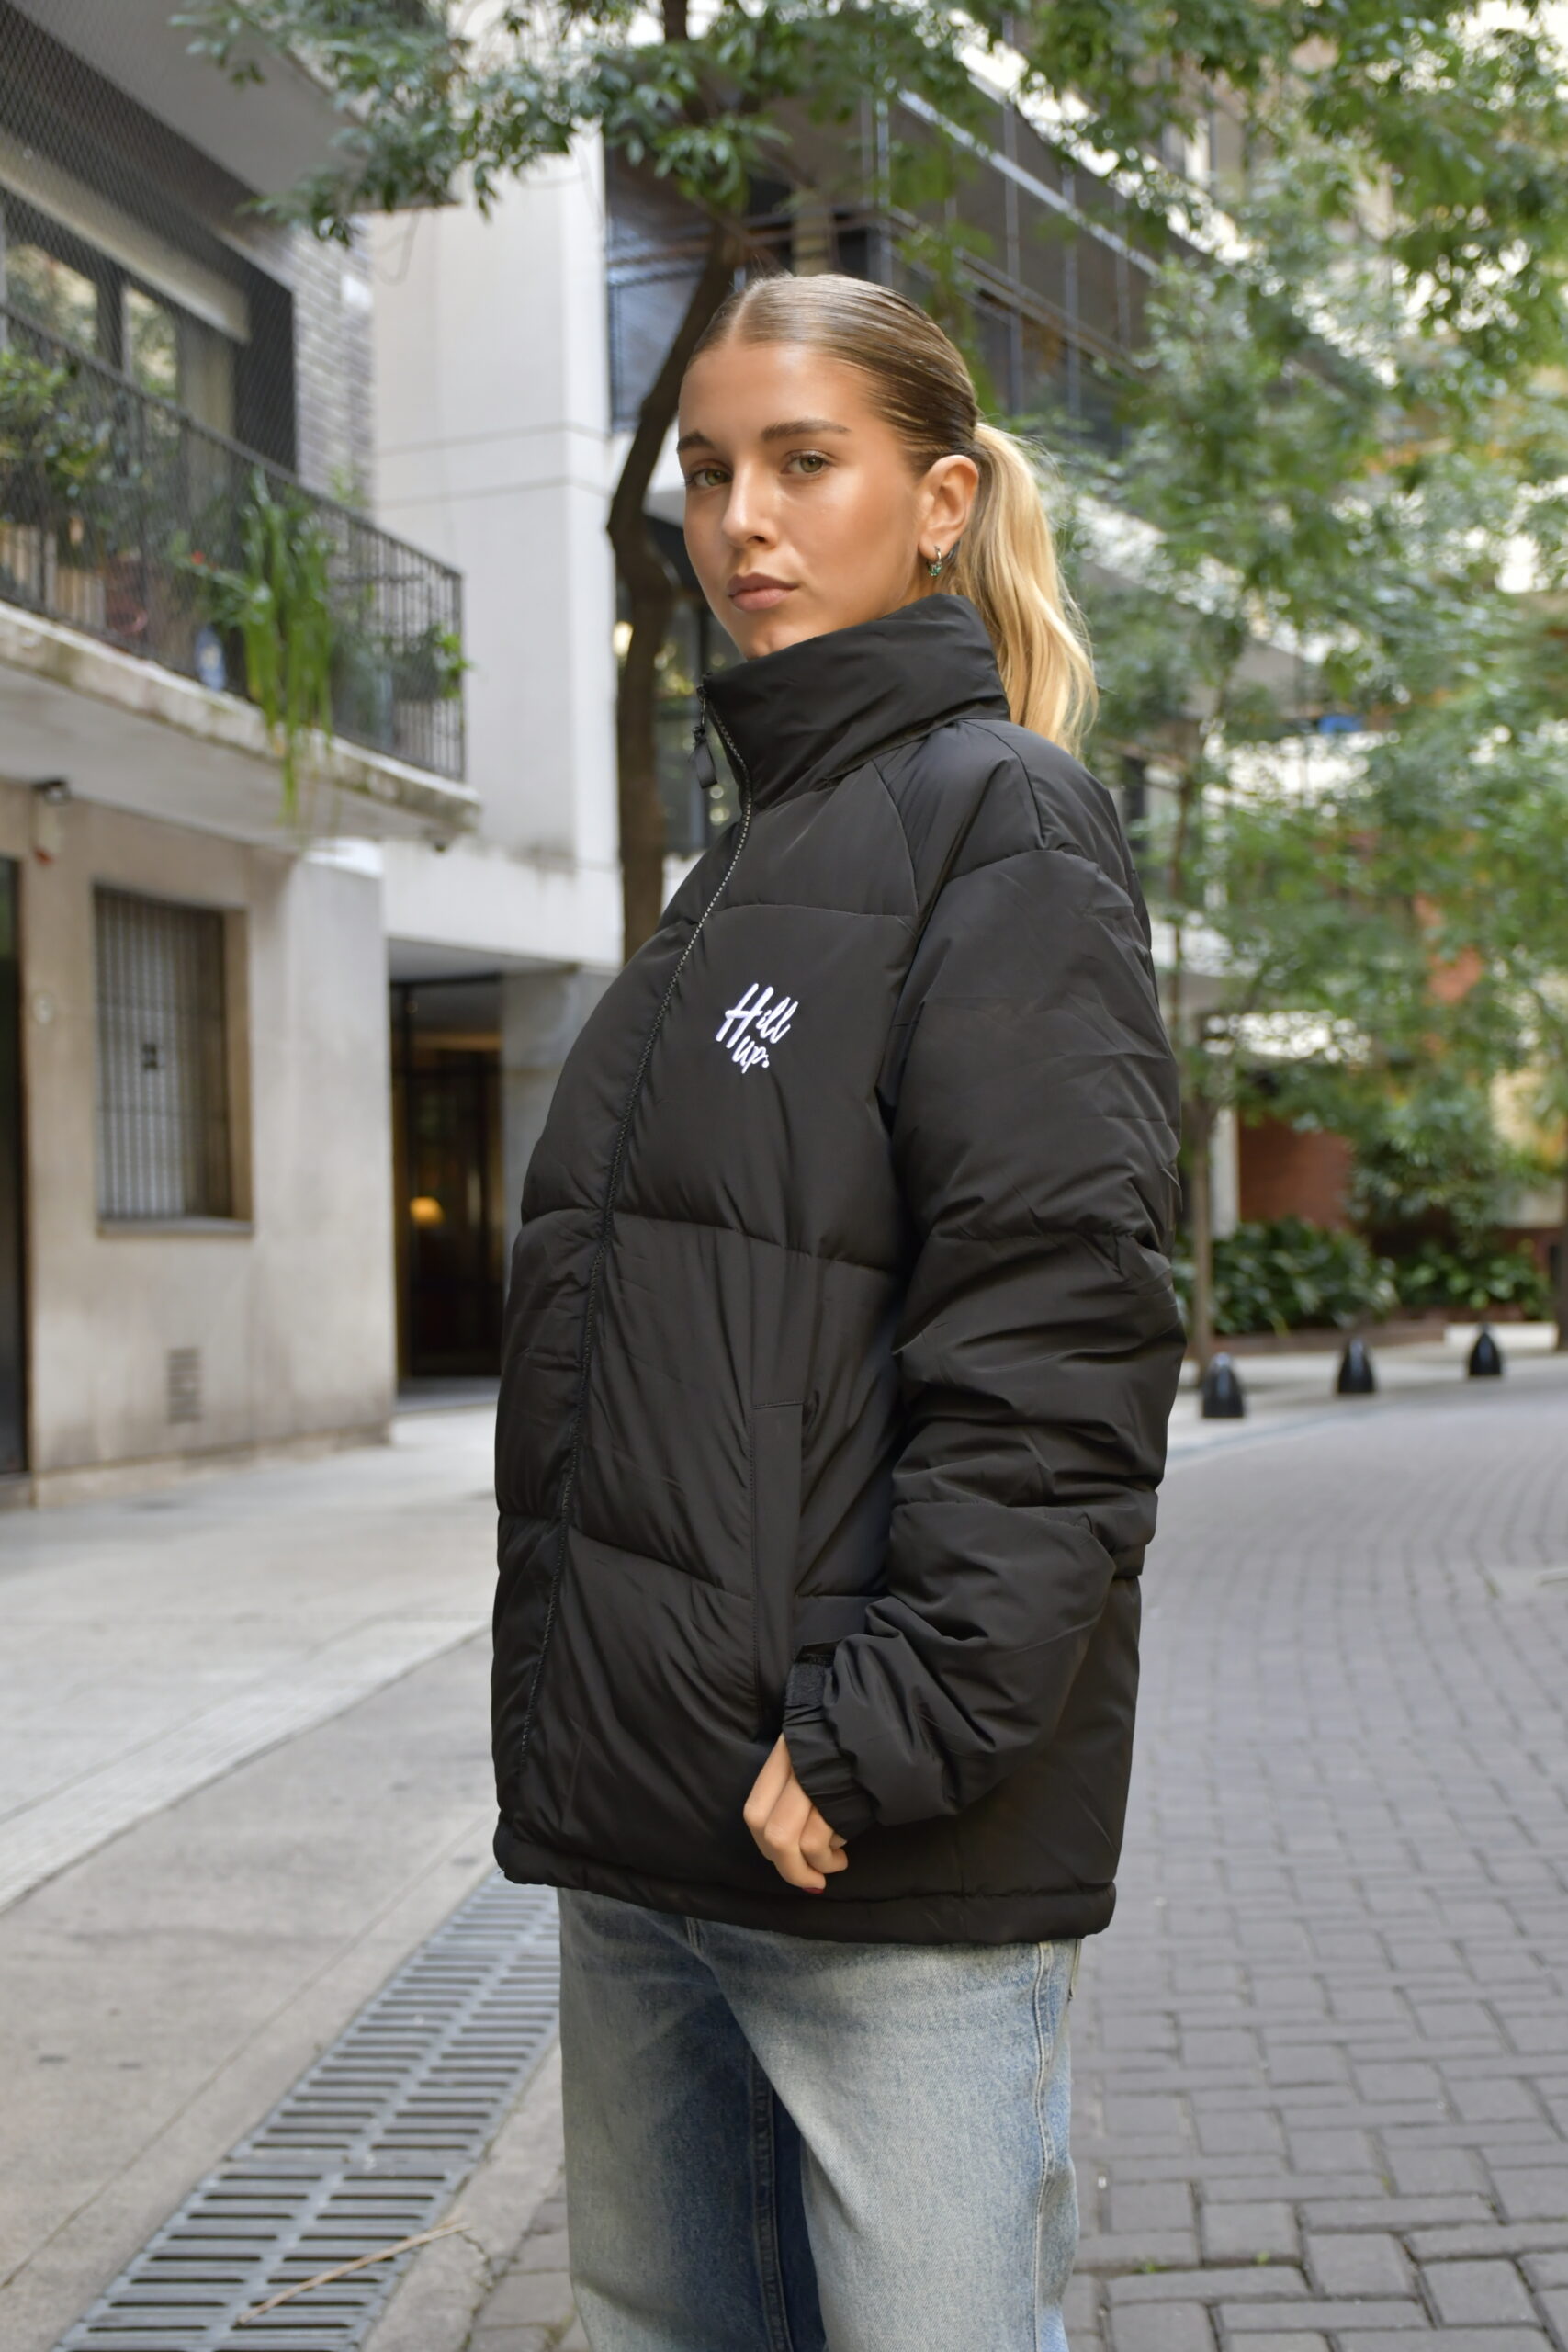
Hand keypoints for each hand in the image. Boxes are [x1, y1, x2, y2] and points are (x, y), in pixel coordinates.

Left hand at [744, 1735, 848, 1891]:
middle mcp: (794, 1765)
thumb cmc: (858, 1751)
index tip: (784, 1861)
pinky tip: (841, 1858)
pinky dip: (826, 1860)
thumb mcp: (820, 1760)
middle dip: (787, 1867)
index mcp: (784, 1754)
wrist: (894, 1732)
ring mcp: (814, 1780)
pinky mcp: (837, 1797)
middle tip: (809, 1879)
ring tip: (834, 1865)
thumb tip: (790, 1853)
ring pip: (789, 1842)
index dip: (765, 1846)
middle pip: (769, 1832)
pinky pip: (817, 1842)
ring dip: (810, 1868)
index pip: (754, 1812)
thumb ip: (797, 1796)